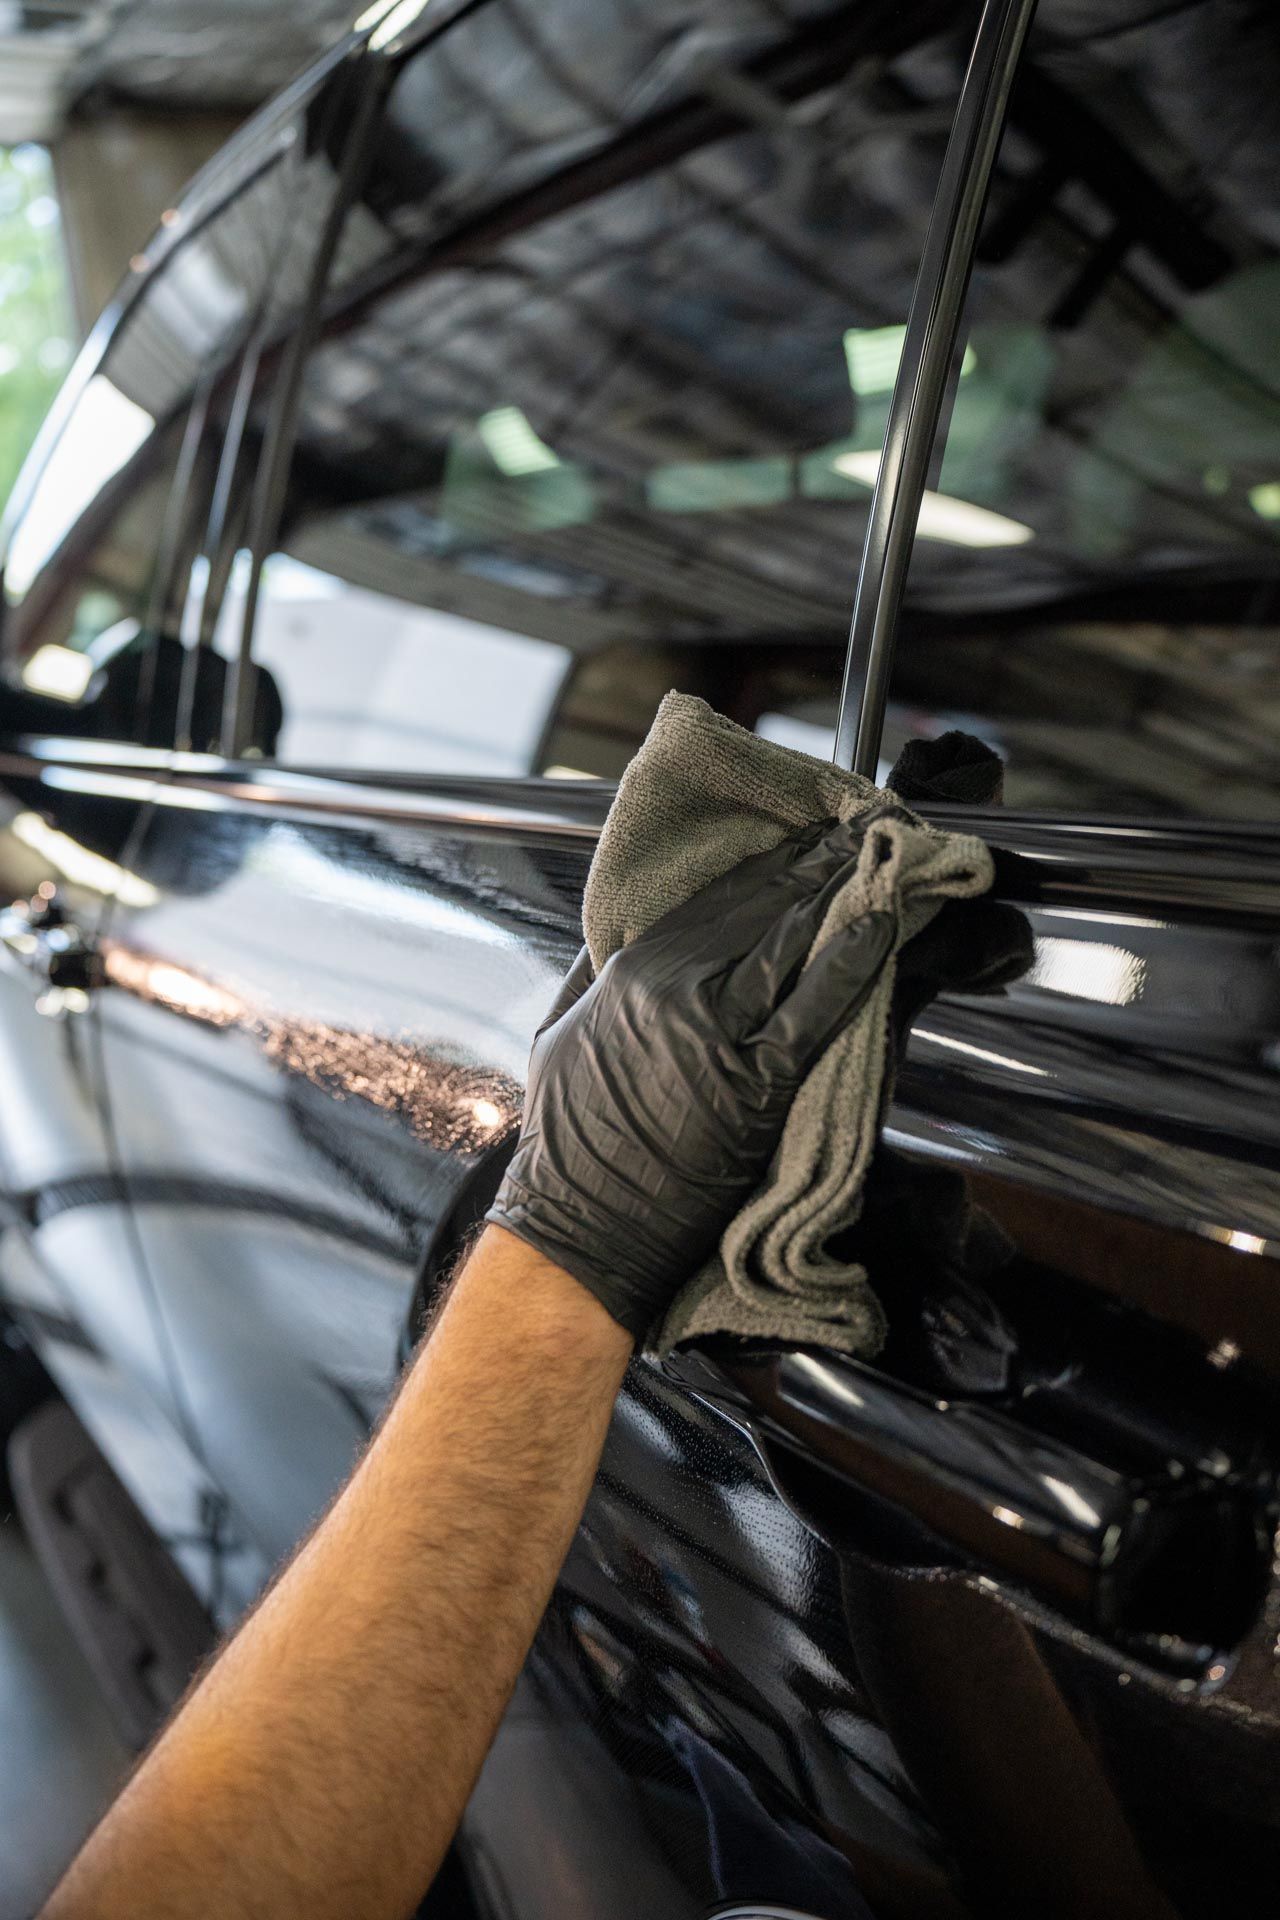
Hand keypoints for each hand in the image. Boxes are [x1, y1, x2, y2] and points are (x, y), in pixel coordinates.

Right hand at [487, 816, 900, 1339]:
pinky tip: (883, 925)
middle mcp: (674, 990)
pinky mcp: (756, 1086)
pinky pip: (816, 1011)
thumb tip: (615, 935)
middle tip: (861, 830)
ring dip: (841, 895)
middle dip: (815, 867)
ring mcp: (716, 1035)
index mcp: (629, 975)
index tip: (806, 839)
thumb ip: (589, 977)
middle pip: (761, 911)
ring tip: (881, 858)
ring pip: (790, 945)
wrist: (583, 1234)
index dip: (769, 866)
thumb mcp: (556, 1038)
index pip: (714, 901)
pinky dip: (852, 962)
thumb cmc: (571, 1149)